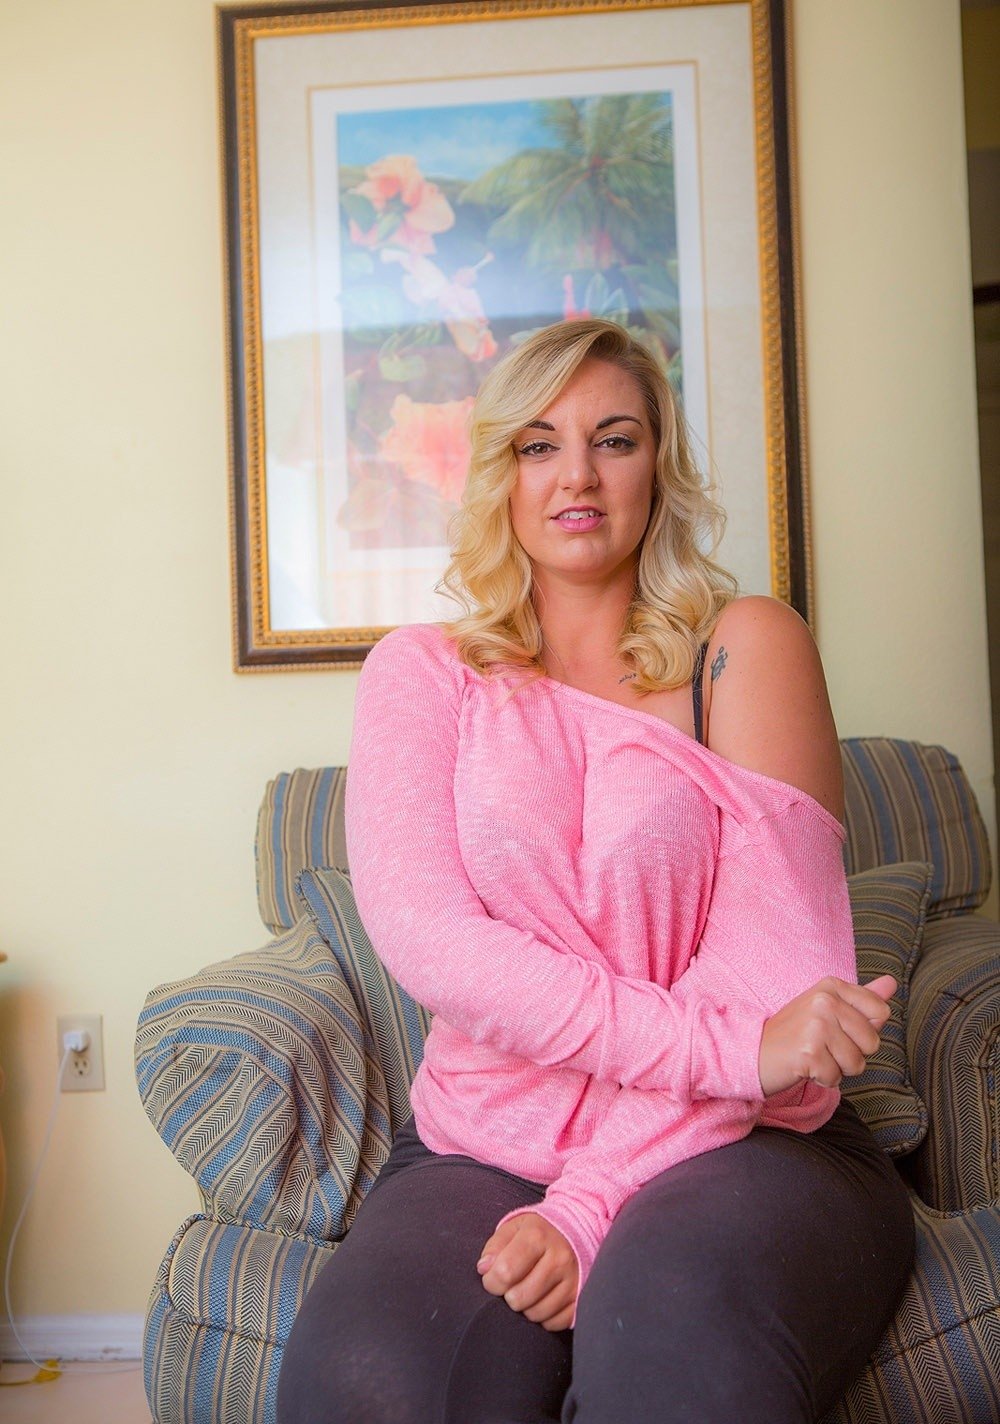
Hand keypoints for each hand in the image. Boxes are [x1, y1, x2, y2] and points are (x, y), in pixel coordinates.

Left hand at [477, 1212, 577, 1331]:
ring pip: (536, 1314)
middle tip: (513, 1285)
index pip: (505, 1272)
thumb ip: (495, 1246)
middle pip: (519, 1298)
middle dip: (508, 1295)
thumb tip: (484, 1269)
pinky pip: (554, 1323)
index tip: (492, 1278)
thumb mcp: (514, 1228)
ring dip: (526, 1307)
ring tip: (528, 1290)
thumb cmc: (539, 1232)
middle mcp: (559, 1259)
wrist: (578, 1230)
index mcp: (538, 1236)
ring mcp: (574, 1281)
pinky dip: (544, 1317)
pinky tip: (543, 1299)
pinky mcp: (581, 1299)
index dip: (491, 1281)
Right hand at [758, 974, 895, 1095]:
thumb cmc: (795, 1033)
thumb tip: (892, 983)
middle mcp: (824, 1000)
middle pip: (872, 1042)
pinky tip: (806, 1067)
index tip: (838, 1028)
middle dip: (852, 1054)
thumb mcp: (827, 1009)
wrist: (754, 1052)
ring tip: (815, 1056)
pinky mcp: (809, 1052)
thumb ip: (862, 998)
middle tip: (823, 1046)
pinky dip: (822, 1080)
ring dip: (837, 1069)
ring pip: (856, 1063)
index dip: (864, 1030)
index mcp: (832, 986)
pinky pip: (836, 1078)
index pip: (880, 1011)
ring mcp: (816, 1025)